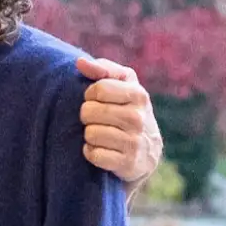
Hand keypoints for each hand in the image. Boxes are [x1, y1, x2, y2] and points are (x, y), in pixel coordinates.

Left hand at [76, 56, 161, 189]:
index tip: (96, 101)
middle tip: (98, 121)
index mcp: (138, 94)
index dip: (90, 95)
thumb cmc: (127, 111)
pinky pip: (93, 154)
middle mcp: (139, 118)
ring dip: (90, 136)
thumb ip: (102, 70)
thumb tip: (79, 63)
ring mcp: (135, 142)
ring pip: (90, 134)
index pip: (98, 89)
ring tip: (102, 135)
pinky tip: (103, 151)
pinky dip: (92, 153)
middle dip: (87, 116)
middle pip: (89, 112)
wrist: (146, 153)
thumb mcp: (122, 86)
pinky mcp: (128, 163)